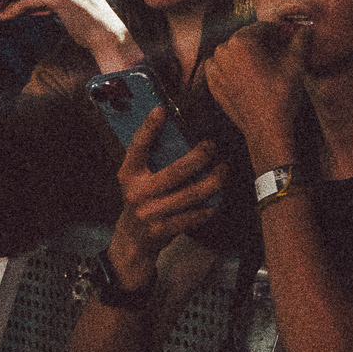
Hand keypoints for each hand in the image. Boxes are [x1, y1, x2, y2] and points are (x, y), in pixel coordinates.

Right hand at [104, 114, 228, 286]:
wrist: (131, 241)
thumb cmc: (140, 202)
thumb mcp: (136, 180)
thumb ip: (150, 162)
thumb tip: (179, 134)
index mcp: (128, 175)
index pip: (137, 147)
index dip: (148, 128)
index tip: (161, 110)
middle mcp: (138, 193)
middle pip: (175, 172)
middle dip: (199, 157)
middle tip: (212, 146)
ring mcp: (150, 213)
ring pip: (189, 195)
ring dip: (212, 182)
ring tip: (224, 171)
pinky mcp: (162, 230)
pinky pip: (192, 216)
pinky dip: (207, 208)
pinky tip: (218, 200)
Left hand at [199, 19, 308, 167]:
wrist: (266, 129)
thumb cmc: (281, 95)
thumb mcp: (295, 64)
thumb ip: (299, 41)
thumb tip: (305, 28)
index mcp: (242, 41)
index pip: (262, 27)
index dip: (277, 30)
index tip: (287, 36)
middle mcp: (223, 51)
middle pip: (246, 38)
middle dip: (262, 41)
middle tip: (278, 49)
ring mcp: (215, 68)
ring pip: (232, 51)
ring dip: (246, 53)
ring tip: (264, 64)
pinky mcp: (213, 84)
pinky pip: (222, 67)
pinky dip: (232, 66)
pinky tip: (247, 74)